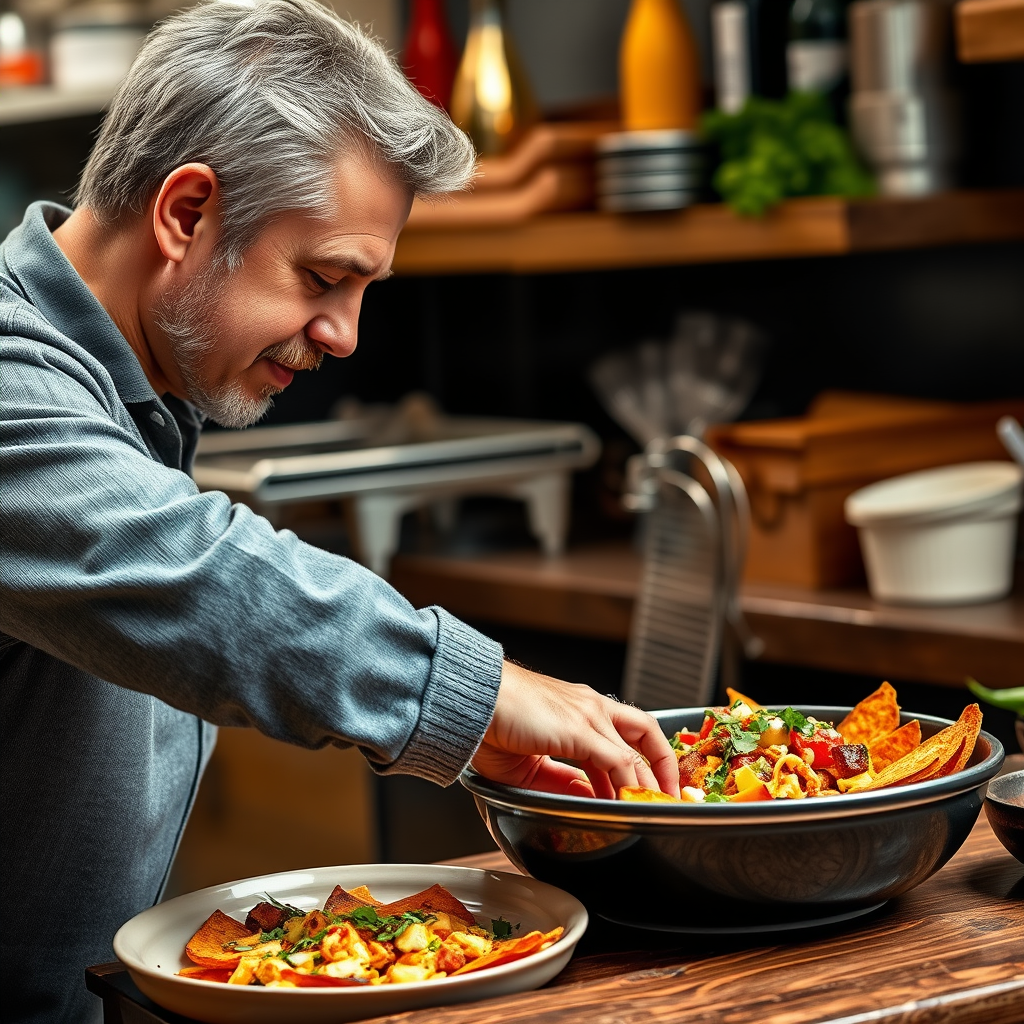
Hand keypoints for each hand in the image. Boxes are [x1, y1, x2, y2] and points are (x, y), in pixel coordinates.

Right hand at [470, 661, 680, 799]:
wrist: (472, 701)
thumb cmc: (491, 723)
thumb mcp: (532, 764)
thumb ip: (562, 780)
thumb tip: (587, 798)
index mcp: (579, 708)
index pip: (627, 731)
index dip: (644, 759)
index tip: (650, 785)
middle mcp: (590, 706)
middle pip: (645, 732)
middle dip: (662, 766)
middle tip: (666, 796)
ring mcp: (588, 714)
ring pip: (636, 750)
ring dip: (648, 783)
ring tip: (652, 808)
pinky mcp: (580, 728)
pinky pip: (618, 762)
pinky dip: (628, 785)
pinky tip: (628, 803)